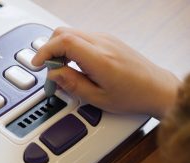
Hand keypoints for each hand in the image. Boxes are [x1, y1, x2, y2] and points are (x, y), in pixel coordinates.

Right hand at [32, 27, 180, 118]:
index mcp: (99, 59)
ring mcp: (106, 39)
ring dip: (60, 49)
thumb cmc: (133, 95)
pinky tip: (74, 64)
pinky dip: (70, 48)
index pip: (63, 41)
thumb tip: (54, 74)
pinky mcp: (107, 40)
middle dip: (49, 49)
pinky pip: (81, 38)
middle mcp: (102, 43)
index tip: (38, 64)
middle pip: (64, 32)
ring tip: (62, 70)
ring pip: (71, 33)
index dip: (45, 51)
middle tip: (50, 70)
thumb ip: (72, 84)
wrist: (156, 88)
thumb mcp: (98, 98)